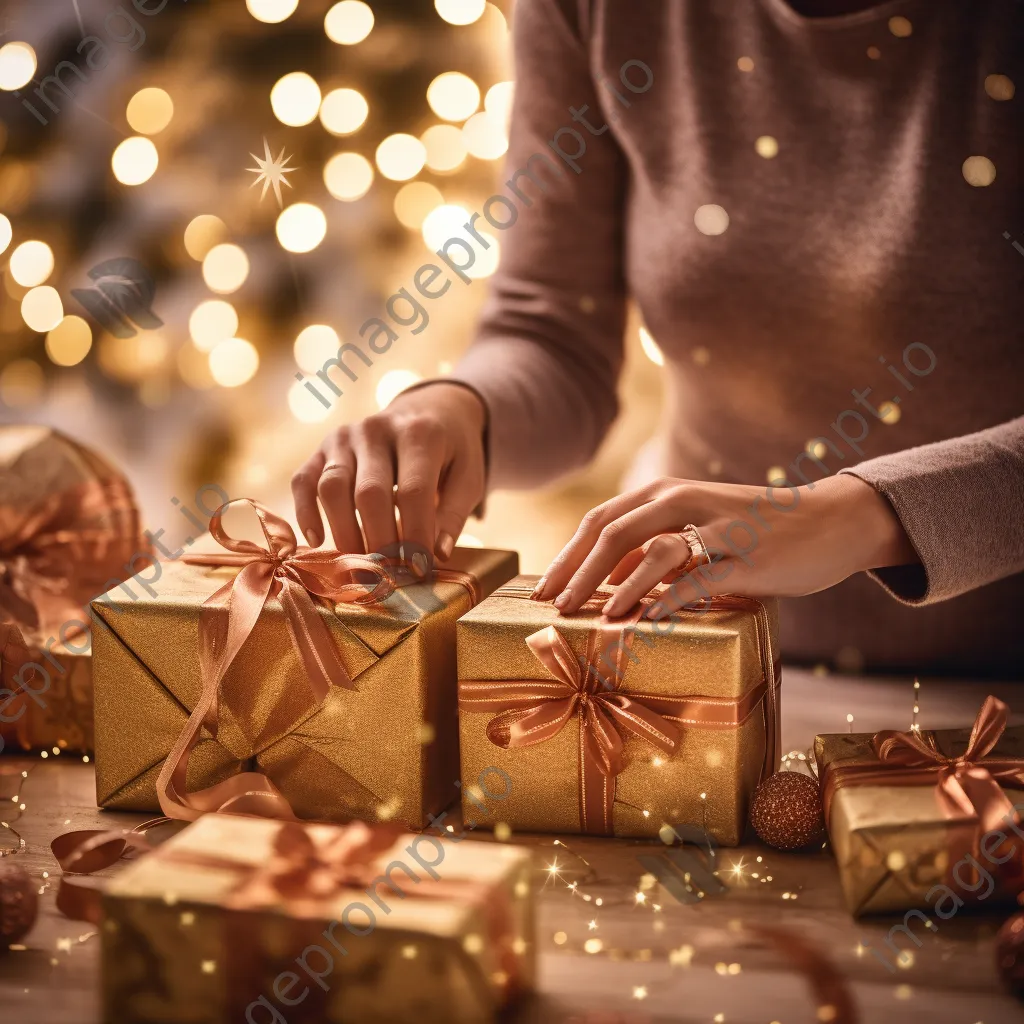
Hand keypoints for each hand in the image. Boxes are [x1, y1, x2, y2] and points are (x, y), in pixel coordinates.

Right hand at [291, 383, 485, 568]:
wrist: (427, 410)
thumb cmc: (451, 452)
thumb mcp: (468, 477)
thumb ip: (453, 514)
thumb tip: (437, 555)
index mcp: (420, 434)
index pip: (414, 492)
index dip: (415, 535)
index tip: (419, 571)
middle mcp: (377, 429)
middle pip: (370, 494)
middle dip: (379, 542)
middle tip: (389, 577)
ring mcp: (345, 436)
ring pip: (332, 488)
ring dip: (344, 533)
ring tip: (360, 566)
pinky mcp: (322, 447)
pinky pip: (304, 480)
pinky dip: (305, 512)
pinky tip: (318, 540)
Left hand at [533, 474, 916, 617]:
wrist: (829, 520)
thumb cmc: (753, 529)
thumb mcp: (695, 526)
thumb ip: (652, 545)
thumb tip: (602, 579)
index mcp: (665, 493)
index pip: (600, 520)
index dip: (567, 555)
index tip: (541, 590)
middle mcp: (684, 501)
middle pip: (614, 532)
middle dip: (578, 572)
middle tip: (554, 607)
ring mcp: (716, 527)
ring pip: (653, 550)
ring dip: (617, 584)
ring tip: (594, 616)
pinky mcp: (747, 557)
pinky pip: (699, 578)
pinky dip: (667, 600)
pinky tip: (645, 621)